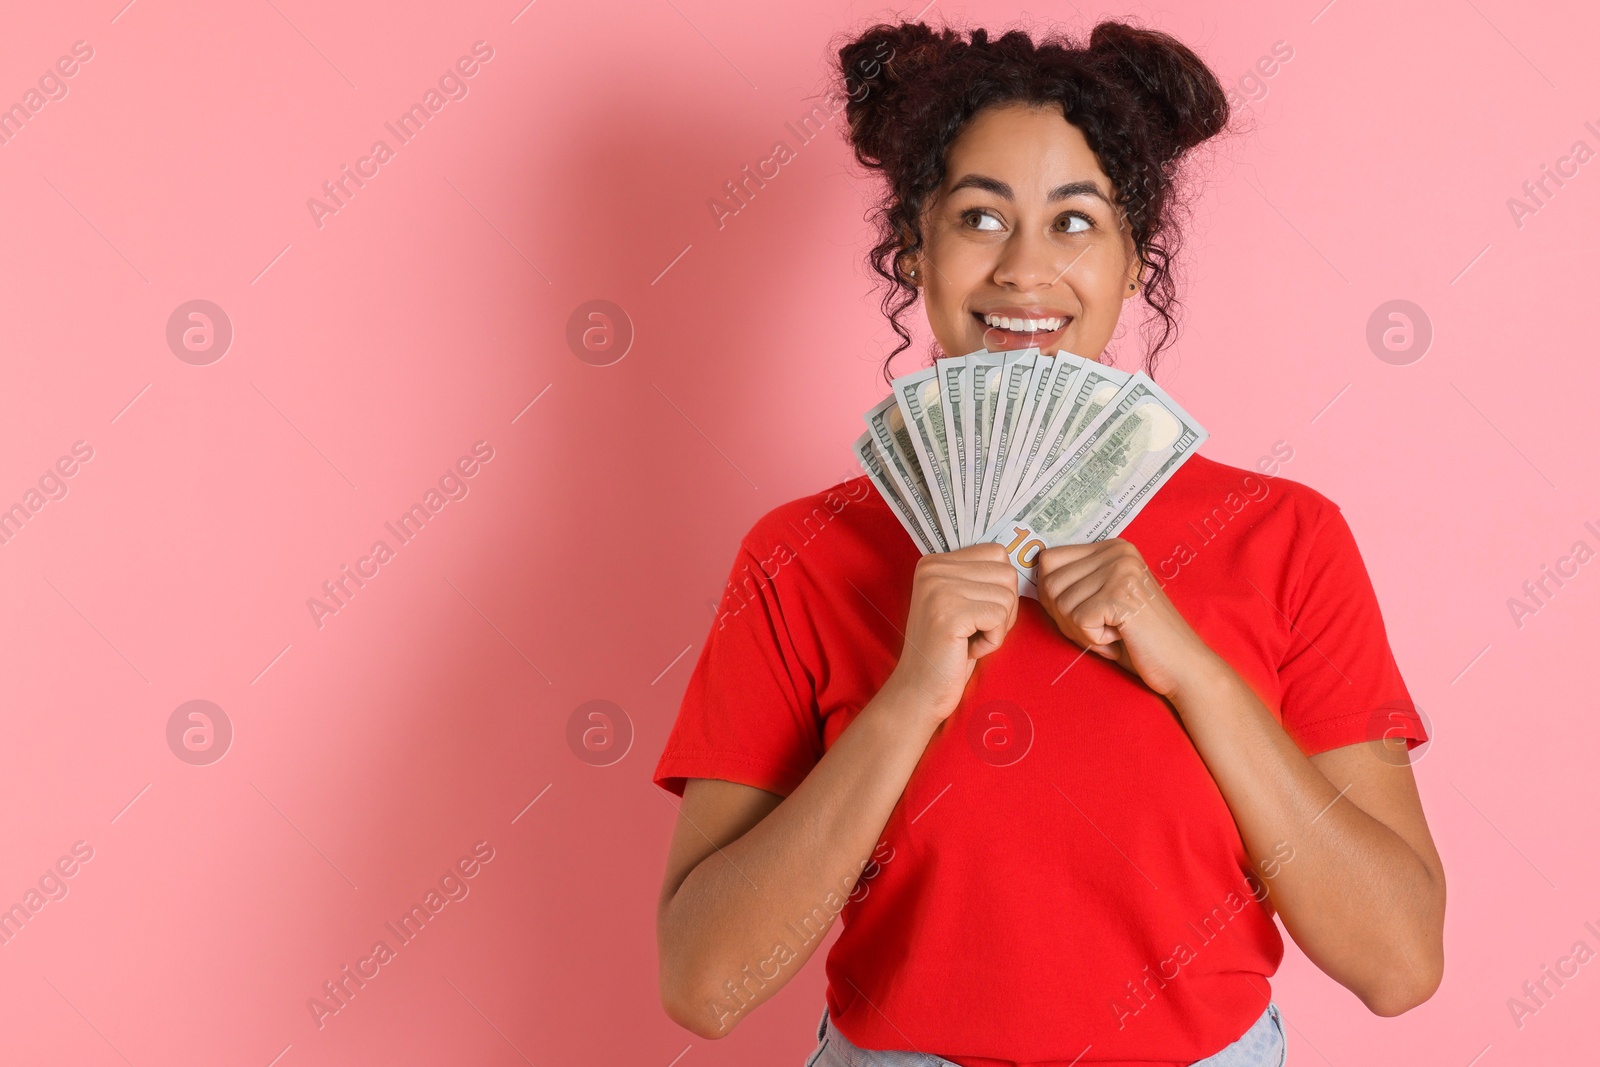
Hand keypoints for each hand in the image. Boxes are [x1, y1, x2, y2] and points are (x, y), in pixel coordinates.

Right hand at [884, 543, 1019, 722]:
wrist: (920, 689)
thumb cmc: (949, 649)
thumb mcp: (961, 602)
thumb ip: (980, 576)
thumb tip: (1026, 557)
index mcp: (934, 561)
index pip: (997, 553)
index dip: (1000, 588)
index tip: (977, 612)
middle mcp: (933, 569)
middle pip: (1006, 573)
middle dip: (1004, 608)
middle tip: (977, 630)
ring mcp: (939, 590)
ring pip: (1007, 597)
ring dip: (998, 627)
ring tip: (970, 640)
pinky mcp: (949, 614)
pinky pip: (1000, 618)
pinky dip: (993, 641)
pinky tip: (968, 649)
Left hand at [1034, 539, 1219, 697]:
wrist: (1183, 665)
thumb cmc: (1138, 639)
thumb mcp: (1102, 600)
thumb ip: (1073, 584)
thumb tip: (1029, 575)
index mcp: (1112, 547)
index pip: (1049, 560)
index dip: (1053, 595)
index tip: (1083, 613)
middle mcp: (1117, 551)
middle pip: (1050, 582)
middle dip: (1066, 616)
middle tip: (1101, 628)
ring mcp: (1121, 570)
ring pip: (1061, 603)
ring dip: (1081, 630)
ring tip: (1114, 632)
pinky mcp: (1121, 595)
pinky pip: (1077, 620)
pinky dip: (1093, 640)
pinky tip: (1120, 638)